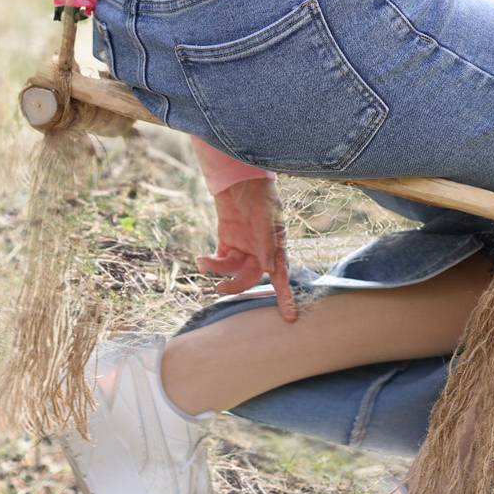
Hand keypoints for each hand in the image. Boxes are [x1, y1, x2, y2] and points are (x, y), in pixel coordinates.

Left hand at [195, 177, 297, 322]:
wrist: (240, 177)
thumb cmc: (260, 194)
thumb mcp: (267, 216)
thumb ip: (266, 242)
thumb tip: (269, 269)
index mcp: (275, 246)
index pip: (282, 276)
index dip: (285, 296)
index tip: (290, 317)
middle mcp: (260, 251)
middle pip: (250, 277)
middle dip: (236, 285)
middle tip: (221, 288)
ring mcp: (243, 247)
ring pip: (232, 270)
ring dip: (218, 271)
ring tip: (204, 264)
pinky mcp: (227, 242)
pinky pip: (220, 260)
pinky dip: (211, 263)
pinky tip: (203, 260)